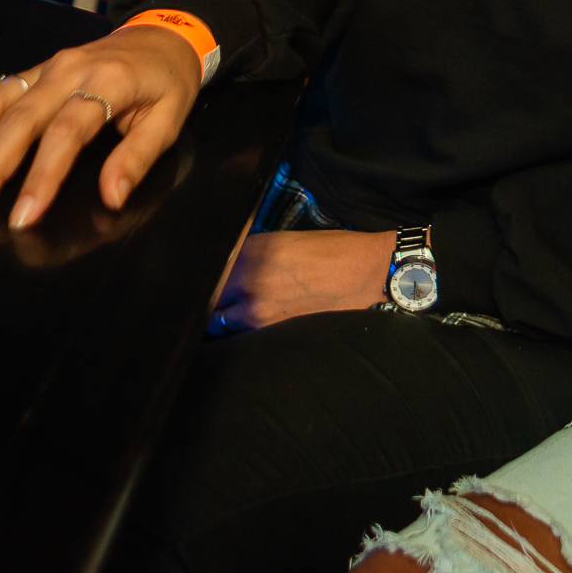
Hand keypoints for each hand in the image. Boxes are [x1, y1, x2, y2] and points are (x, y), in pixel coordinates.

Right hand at [0, 27, 202, 228]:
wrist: (164, 35)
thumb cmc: (169, 83)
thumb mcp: (170, 120)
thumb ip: (139, 158)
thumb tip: (111, 199)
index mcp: (107, 82)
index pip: (66, 133)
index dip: (41, 176)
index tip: (22, 216)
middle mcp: (68, 70)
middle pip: (19, 119)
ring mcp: (45, 67)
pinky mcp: (32, 70)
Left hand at [210, 230, 395, 332]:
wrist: (366, 273)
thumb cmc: (332, 251)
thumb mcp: (284, 240)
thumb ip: (250, 251)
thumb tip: (227, 262)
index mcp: (253, 250)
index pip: (210, 265)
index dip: (205, 269)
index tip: (205, 270)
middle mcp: (250, 280)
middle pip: (208, 295)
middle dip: (209, 294)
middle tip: (217, 293)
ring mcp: (259, 309)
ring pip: (218, 320)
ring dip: (221, 314)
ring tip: (230, 309)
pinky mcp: (272, 330)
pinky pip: (241, 332)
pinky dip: (240, 329)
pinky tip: (251, 321)